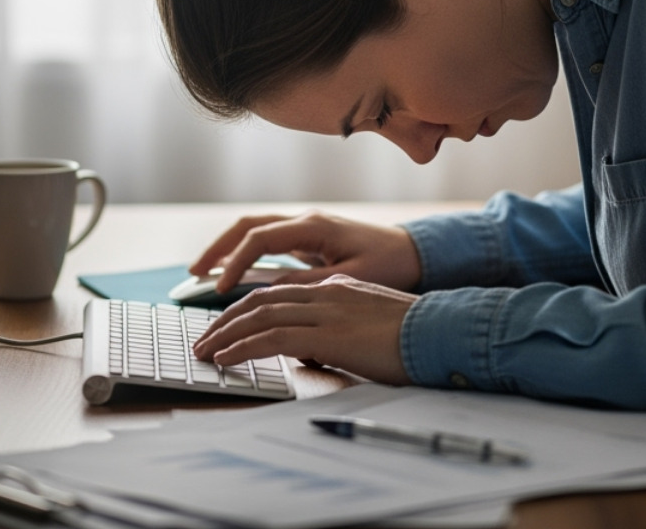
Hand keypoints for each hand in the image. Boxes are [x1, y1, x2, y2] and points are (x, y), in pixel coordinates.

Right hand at [189, 211, 421, 294]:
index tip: (220, 288)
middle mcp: (305, 221)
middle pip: (248, 226)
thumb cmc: (390, 265)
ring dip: (227, 248)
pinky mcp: (308, 240)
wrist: (416, 252)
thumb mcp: (350, 280)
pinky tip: (233, 274)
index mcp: (314, 227)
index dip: (235, 262)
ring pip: (254, 230)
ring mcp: (305, 229)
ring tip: (202, 273)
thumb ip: (309, 285)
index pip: (260, 238)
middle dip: (218, 247)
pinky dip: (244, 254)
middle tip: (193, 273)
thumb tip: (270, 293)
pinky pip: (267, 242)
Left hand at [192, 275, 415, 384]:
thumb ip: (338, 329)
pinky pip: (271, 338)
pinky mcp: (326, 334)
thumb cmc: (415, 336)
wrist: (441, 333)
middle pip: (261, 300)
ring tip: (204, 351)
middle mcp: (327, 292)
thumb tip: (311, 349)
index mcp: (338, 288)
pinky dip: (242, 347)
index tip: (227, 327)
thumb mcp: (370, 325)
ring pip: (259, 316)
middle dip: (227, 320)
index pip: (280, 294)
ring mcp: (326, 311)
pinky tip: (226, 359)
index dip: (248, 310)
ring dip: (225, 334)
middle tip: (204, 339)